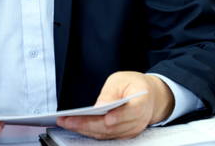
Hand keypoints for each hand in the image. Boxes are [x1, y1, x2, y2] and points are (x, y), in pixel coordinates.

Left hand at [55, 72, 174, 139]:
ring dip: (85, 129)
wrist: (149, 96)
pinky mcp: (124, 134)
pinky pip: (106, 136)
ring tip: (65, 122)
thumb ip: (111, 93)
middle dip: (88, 124)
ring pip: (107, 134)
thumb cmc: (133, 85)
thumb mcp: (121, 80)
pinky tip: (75, 126)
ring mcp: (132, 129)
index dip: (119, 116)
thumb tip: (99, 107)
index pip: (133, 110)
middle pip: (114, 127)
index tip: (107, 118)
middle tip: (67, 120)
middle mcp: (138, 120)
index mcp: (142, 100)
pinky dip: (89, 131)